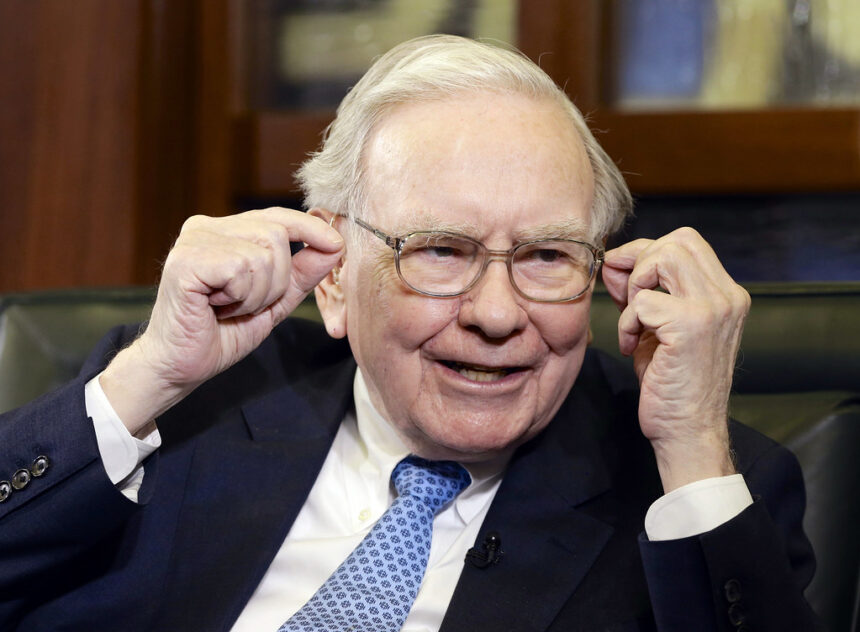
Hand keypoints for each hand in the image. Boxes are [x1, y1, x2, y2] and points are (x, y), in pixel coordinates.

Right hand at [100, 207, 343, 434]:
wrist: (181, 366)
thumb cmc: (222, 332)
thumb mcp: (275, 300)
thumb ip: (303, 272)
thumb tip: (336, 245)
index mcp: (225, 230)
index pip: (278, 216)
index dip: (311, 229)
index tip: (336, 245)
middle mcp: (206, 226)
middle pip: (277, 235)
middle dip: (276, 281)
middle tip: (246, 304)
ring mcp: (193, 240)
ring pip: (262, 255)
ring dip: (257, 294)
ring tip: (229, 307)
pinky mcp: (184, 260)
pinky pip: (242, 268)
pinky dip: (241, 297)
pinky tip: (216, 307)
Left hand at [601, 227, 749, 491]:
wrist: (688, 431)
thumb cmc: (672, 383)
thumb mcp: (658, 328)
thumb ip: (642, 291)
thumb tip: (614, 262)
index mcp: (726, 294)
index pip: (686, 241)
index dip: (647, 252)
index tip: (626, 282)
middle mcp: (727, 296)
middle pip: (676, 241)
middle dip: (637, 262)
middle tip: (624, 298)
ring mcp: (713, 309)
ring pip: (663, 257)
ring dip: (635, 287)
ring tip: (633, 322)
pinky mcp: (691, 326)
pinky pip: (642, 301)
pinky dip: (626, 322)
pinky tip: (632, 347)